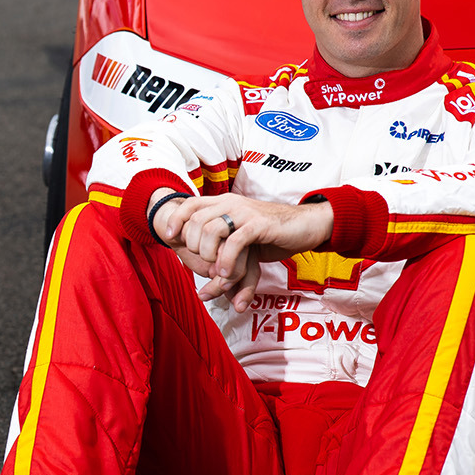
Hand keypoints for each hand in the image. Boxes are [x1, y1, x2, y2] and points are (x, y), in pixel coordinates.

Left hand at [148, 190, 333, 311]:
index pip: (189, 204)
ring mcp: (245, 213)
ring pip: (211, 230)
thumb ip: (220, 236)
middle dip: (192, 245)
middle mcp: (232, 203)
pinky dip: (226, 259)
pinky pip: (234, 242)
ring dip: (207, 254)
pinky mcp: (259, 226)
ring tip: (214, 270)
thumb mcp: (240, 230)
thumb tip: (193, 249)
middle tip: (201, 261)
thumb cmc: (270, 232)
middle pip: (195, 220)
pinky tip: (225, 272)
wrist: (304, 226)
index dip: (175, 220)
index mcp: (224, 202)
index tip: (169, 238)